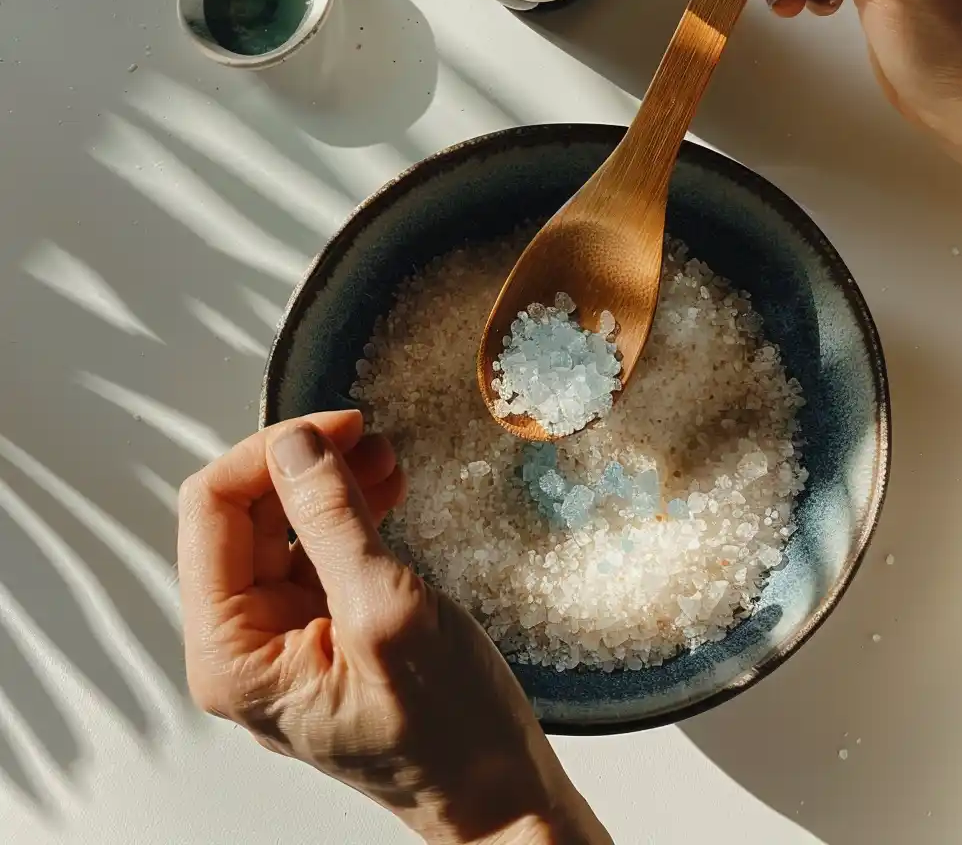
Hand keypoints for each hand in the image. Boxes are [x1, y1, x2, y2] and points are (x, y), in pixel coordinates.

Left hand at [177, 411, 608, 844]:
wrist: (495, 789)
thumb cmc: (448, 733)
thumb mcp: (387, 613)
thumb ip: (333, 521)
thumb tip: (298, 444)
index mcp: (233, 654)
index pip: (211, 513)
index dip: (268, 455)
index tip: (332, 427)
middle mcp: (244, 643)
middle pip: (243, 513)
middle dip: (303, 464)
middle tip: (363, 436)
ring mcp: (284, 634)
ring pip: (282, 523)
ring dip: (329, 481)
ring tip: (381, 456)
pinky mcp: (323, 625)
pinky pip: (317, 547)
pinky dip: (348, 508)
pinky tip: (383, 488)